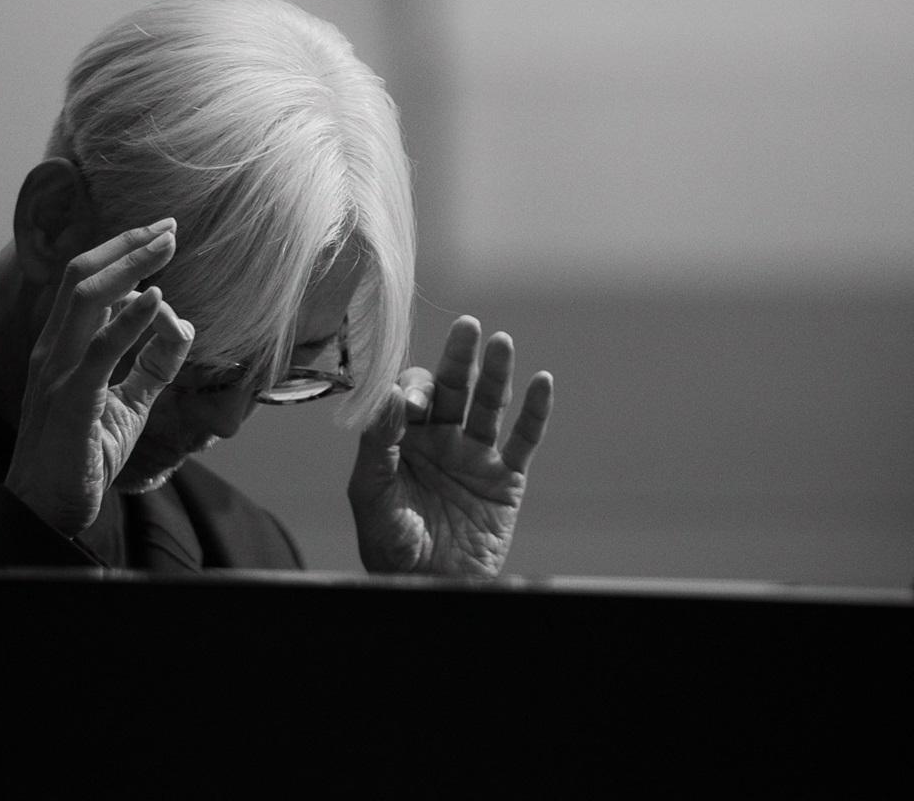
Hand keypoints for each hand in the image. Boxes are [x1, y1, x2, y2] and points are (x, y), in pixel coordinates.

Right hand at [5, 218, 192, 535]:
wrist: (47, 510)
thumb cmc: (82, 457)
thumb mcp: (128, 404)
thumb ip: (151, 367)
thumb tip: (181, 328)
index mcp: (61, 348)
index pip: (84, 282)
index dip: (121, 252)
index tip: (160, 235)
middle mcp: (53, 351)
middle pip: (83, 276)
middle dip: (128, 245)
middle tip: (170, 226)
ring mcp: (57, 373)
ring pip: (87, 299)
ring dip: (130, 266)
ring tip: (166, 245)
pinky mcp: (72, 402)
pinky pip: (100, 353)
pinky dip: (130, 322)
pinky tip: (158, 300)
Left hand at [348, 316, 553, 575]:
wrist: (428, 587)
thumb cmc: (390, 546)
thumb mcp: (371, 494)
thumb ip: (378, 444)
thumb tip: (390, 394)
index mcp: (403, 440)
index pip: (411, 396)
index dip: (414, 388)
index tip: (414, 401)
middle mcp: (440, 441)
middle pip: (452, 389)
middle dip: (458, 359)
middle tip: (466, 326)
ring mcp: (475, 458)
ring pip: (489, 407)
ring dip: (496, 375)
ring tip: (502, 343)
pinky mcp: (505, 480)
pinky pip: (524, 441)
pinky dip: (535, 412)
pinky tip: (541, 381)